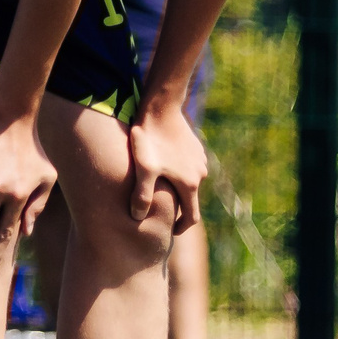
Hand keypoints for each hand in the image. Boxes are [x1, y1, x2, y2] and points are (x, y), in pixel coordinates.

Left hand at [127, 101, 208, 233]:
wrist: (161, 107)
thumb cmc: (150, 139)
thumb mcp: (143, 169)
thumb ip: (142, 195)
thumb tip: (137, 217)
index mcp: (190, 184)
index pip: (192, 217)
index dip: (181, 227)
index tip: (170, 231)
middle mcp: (200, 174)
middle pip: (190, 199)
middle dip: (176, 207)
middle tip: (157, 208)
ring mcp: (199, 159)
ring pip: (189, 181)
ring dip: (176, 187)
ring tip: (156, 185)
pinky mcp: (195, 147)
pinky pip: (188, 167)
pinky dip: (178, 172)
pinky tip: (161, 165)